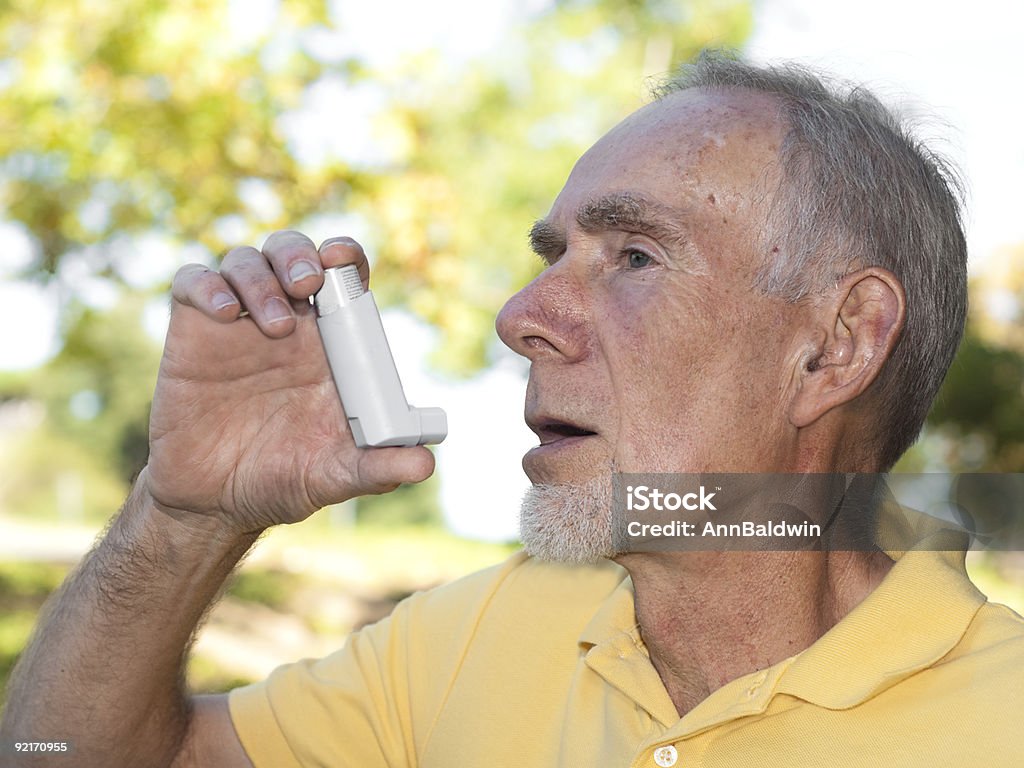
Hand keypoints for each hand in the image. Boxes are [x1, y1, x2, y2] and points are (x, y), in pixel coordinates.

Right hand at [145, 231, 434, 532]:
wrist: (215, 503)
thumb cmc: (283, 480)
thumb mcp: (335, 476)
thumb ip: (378, 468)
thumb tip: (425, 462)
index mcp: (328, 343)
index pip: (342, 276)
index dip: (346, 255)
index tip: (343, 258)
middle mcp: (285, 323)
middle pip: (291, 253)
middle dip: (299, 254)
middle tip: (307, 286)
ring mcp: (236, 325)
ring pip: (244, 261)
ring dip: (260, 277)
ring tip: (274, 325)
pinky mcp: (192, 332)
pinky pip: (192, 283)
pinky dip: (207, 284)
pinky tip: (224, 313)